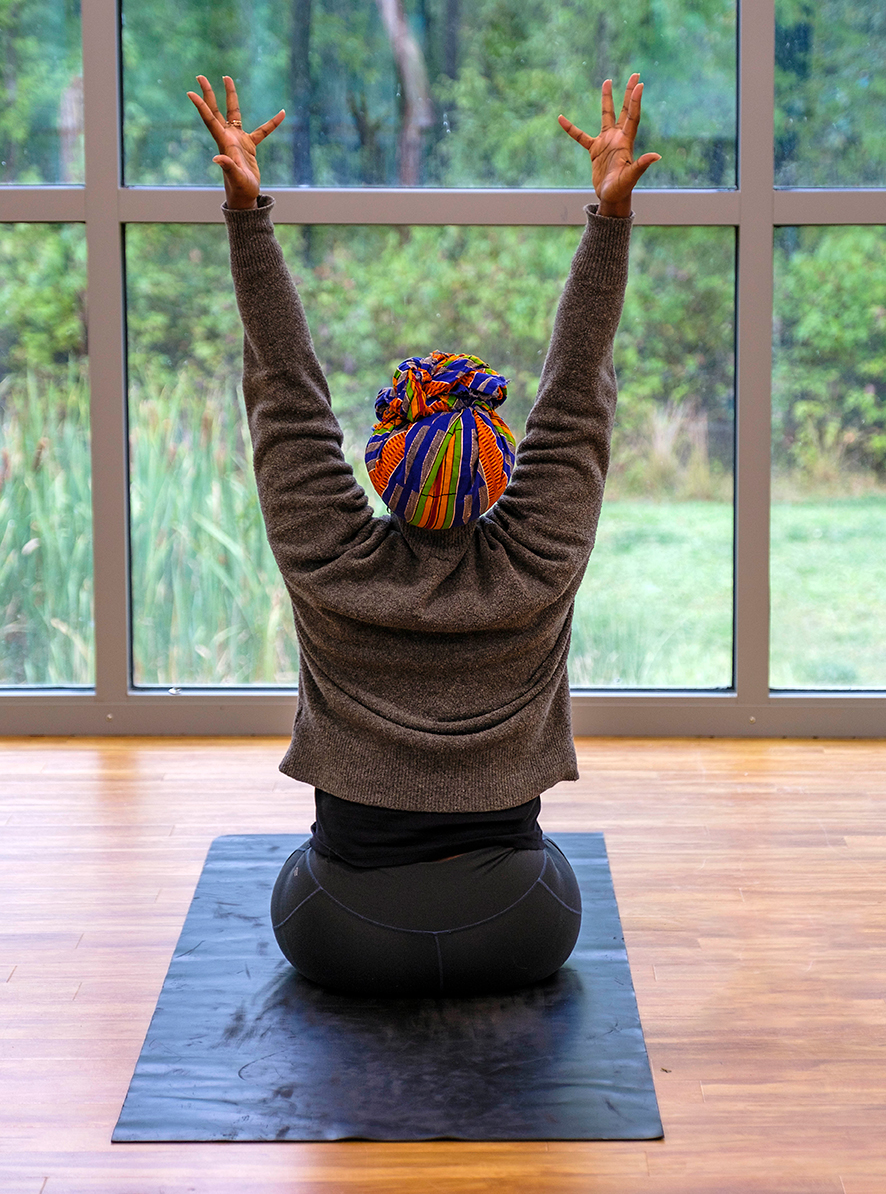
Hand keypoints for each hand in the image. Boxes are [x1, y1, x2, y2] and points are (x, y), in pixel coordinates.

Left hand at [187, 75, 284, 209]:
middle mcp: (228, 137)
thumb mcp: (235, 178)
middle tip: (200, 76)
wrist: (245, 197)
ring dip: (231, 96)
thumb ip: (228, 167)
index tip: (191, 92)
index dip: (201, 106)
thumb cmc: (240, 189)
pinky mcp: (249, 146)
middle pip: (216, 110)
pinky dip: (271, 124)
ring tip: (227, 78)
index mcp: (224, 142)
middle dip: (208, 93)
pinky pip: (262, 131)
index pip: (210, 120)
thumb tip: (217, 158)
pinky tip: (282, 114)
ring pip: (234, 113)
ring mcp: (238, 140)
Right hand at [559, 74, 660, 216]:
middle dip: (628, 93)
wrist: (611, 198)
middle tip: (635, 75)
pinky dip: (571, 129)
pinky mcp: (595, 150)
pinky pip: (581, 137)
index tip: (639, 84)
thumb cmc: (622, 189)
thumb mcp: (631, 177)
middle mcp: (617, 138)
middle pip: (624, 110)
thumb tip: (656, 156)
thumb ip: (641, 165)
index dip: (635, 101)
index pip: (632, 117)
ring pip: (606, 116)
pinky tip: (561, 119)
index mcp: (626, 142)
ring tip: (607, 81)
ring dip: (607, 100)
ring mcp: (606, 142)